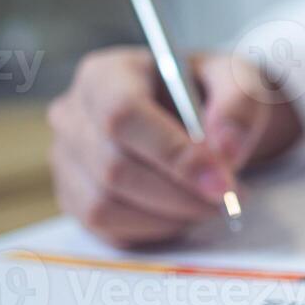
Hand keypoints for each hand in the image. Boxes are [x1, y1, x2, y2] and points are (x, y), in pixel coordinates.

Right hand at [47, 47, 302, 246]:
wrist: (197, 116)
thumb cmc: (211, 93)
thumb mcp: (238, 81)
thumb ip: (238, 105)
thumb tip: (225, 150)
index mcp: (106, 74)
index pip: (122, 115)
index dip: (172, 153)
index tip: (221, 181)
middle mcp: (74, 114)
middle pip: (113, 167)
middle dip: (180, 194)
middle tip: (228, 198)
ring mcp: (66, 158)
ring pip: (105, 205)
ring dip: (169, 217)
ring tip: (209, 204)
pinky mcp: (73, 196)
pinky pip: (106, 228)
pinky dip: (153, 230)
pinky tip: (184, 212)